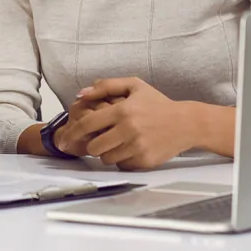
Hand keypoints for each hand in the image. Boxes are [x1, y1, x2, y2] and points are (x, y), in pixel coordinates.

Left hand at [58, 78, 190, 169]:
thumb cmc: (157, 103)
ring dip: (105, 153)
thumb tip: (81, 94)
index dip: (73, 133)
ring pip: (106, 158)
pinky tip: (127, 149)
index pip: (88, 124)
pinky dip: (120, 160)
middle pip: (94, 146)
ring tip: (114, 143)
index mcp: (122, 110)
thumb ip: (105, 86)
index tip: (64, 140)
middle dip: (91, 144)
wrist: (185, 123)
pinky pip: (122, 165)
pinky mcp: (145, 161)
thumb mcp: (133, 85)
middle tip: (96, 139)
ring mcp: (137, 147)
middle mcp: (128, 130)